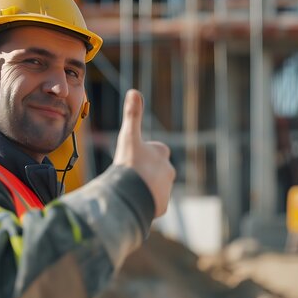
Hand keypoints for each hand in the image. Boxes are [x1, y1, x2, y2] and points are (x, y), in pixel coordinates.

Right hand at [113, 89, 174, 217]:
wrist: (131, 194)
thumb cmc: (130, 163)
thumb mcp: (129, 135)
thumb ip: (133, 114)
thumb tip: (134, 91)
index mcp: (162, 153)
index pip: (155, 150)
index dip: (142, 153)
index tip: (132, 157)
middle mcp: (169, 171)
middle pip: (154, 170)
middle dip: (144, 172)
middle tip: (128, 174)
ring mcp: (166, 190)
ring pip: (153, 187)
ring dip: (144, 188)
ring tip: (129, 189)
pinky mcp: (162, 206)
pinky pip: (152, 203)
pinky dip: (144, 202)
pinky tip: (133, 201)